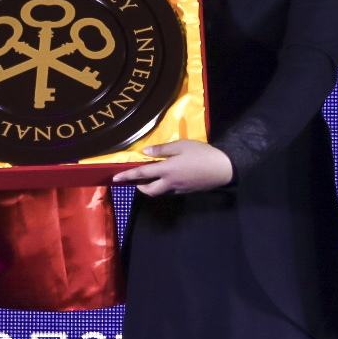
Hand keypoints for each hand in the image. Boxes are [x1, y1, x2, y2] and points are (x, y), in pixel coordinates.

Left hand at [113, 139, 233, 196]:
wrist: (222, 169)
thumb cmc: (202, 154)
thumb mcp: (182, 146)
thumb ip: (163, 149)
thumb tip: (146, 152)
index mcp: (166, 170)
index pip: (141, 174)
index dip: (127, 176)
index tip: (115, 178)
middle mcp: (169, 182)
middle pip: (149, 190)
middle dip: (139, 187)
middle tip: (135, 181)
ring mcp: (178, 189)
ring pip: (159, 193)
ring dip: (151, 188)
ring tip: (150, 179)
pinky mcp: (186, 192)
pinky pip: (170, 192)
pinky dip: (163, 187)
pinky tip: (167, 179)